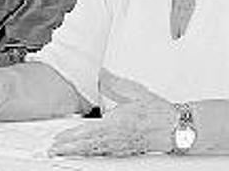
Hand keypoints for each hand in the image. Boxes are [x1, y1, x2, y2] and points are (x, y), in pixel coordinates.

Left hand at [49, 69, 174, 156]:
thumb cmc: (157, 112)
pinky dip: (90, 154)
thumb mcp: (135, 92)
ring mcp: (120, 147)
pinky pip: (103, 154)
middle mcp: (116, 138)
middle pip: (88, 145)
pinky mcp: (124, 151)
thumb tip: (102, 74)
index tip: (58, 138)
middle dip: (69, 149)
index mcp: (116, 124)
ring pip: (94, 151)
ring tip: (62, 153)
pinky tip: (83, 153)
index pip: (89, 132)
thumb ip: (115, 83)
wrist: (176, 127)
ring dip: (77, 153)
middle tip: (53, 150)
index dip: (72, 137)